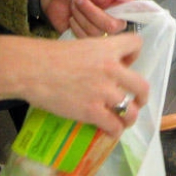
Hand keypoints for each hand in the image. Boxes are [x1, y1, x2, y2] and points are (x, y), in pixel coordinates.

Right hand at [0, 33, 149, 138]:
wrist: (32, 69)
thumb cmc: (49, 55)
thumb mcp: (81, 45)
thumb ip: (97, 54)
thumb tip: (102, 68)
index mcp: (108, 48)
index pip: (136, 44)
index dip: (134, 55)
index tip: (125, 64)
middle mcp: (111, 69)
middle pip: (142, 86)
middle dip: (142, 96)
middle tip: (136, 100)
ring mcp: (103, 92)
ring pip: (131, 110)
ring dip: (129, 116)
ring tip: (124, 119)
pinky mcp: (92, 111)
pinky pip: (114, 125)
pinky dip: (114, 130)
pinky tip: (109, 129)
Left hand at [41, 0, 147, 35]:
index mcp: (119, 6)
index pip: (133, 14)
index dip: (134, 15)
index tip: (126, 12)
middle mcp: (112, 20)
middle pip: (111, 27)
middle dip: (91, 12)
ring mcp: (99, 31)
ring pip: (96, 33)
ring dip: (81, 16)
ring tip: (74, 5)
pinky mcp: (86, 40)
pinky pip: (85, 40)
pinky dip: (75, 26)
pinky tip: (72, 18)